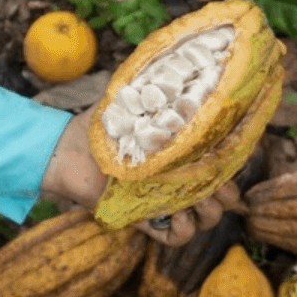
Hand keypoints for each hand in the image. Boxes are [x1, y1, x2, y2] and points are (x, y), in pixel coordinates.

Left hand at [41, 103, 243, 246]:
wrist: (65, 149)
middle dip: (227, 192)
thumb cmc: (98, 125)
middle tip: (217, 183)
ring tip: (199, 198)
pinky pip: (175, 237)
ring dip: (210, 211)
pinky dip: (184, 230)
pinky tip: (177, 214)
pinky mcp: (142, 219)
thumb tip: (178, 59)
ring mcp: (160, 201)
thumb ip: (155, 86)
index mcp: (179, 154)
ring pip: (205, 218)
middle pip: (221, 196)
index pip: (220, 165)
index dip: (231, 164)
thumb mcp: (132, 101)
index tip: (231, 155)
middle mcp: (175, 179)